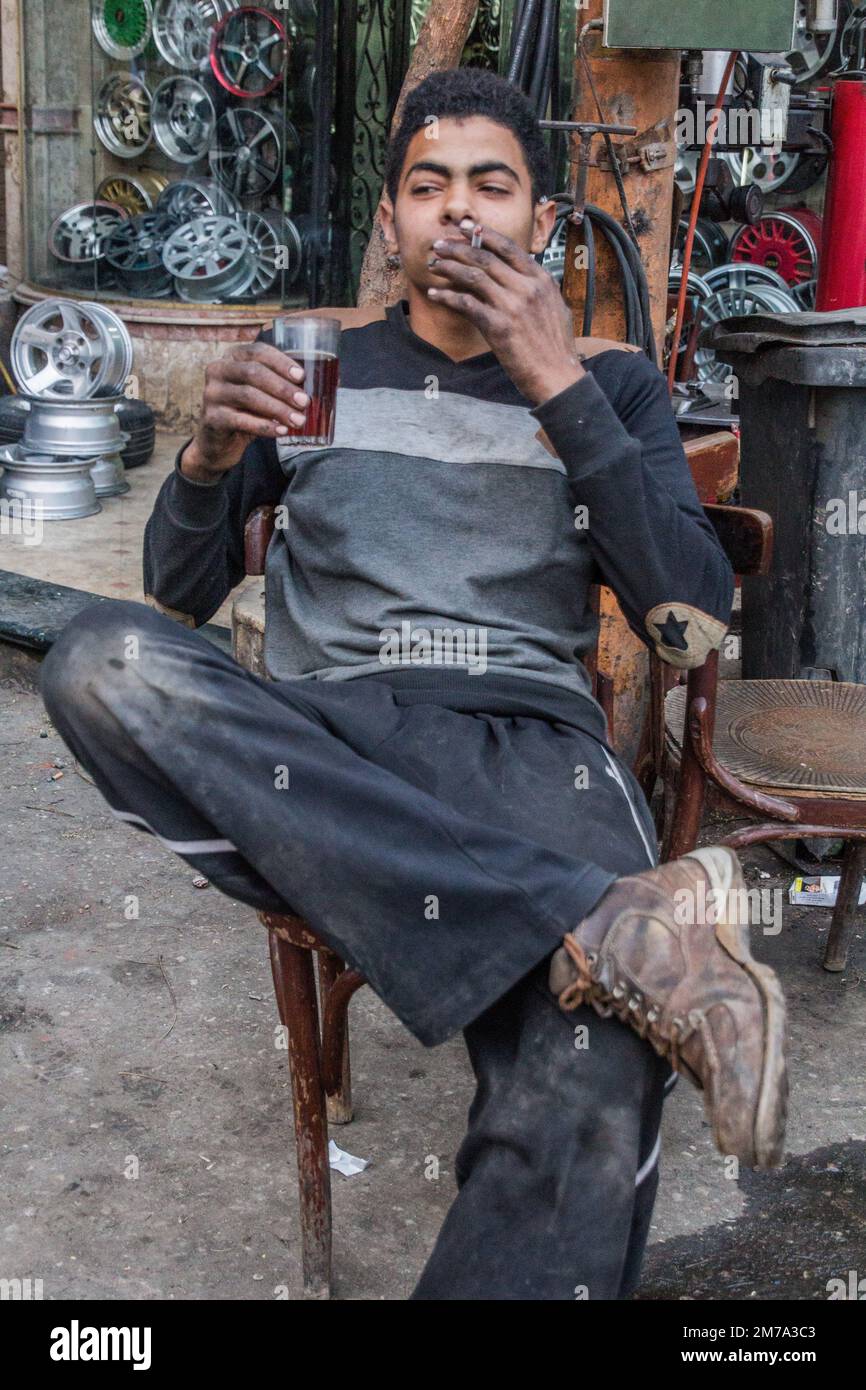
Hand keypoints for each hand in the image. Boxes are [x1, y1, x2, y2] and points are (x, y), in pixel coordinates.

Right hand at [181, 342, 309, 481]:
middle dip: (283, 388)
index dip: (281, 362)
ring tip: (298, 420)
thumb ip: (279, 385)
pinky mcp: (212, 418)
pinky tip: (281, 431)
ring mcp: (212, 394)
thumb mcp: (260, 393)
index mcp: (232, 357)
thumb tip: (318, 384)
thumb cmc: (246, 411)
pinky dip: (265, 426)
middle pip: (253, 372)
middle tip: (304, 402)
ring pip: (249, 396)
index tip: (302, 376)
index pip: (258, 351)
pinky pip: (242, 420)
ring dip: (278, 408)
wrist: (218, 442)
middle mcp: (218, 370)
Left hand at [426, 226, 584, 405]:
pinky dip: (448, 297)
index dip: (484, 234)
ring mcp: (512, 306)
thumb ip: (538, 288)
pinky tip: (436, 295)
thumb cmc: (556, 347)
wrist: (557, 376)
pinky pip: (466, 304)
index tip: (466, 227)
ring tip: (434, 264)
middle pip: (486, 257)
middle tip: (439, 243)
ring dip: (449, 267)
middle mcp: (527, 287)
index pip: (508, 247)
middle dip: (458, 247)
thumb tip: (526, 275)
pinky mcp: (498, 327)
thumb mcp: (555, 307)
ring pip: (473, 276)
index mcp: (541, 279)